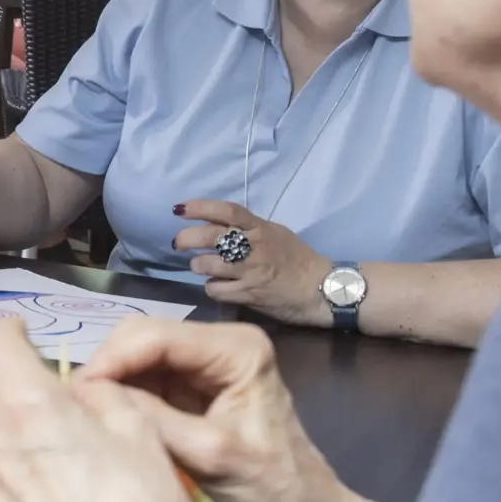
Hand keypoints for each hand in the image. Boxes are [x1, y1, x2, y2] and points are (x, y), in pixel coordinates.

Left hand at [0, 321, 194, 501]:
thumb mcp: (139, 430)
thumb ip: (99, 394)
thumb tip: (77, 391)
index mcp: (24, 406)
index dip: (12, 332)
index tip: (29, 335)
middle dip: (21, 387)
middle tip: (62, 405)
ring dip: (18, 434)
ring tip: (61, 459)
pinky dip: (16, 475)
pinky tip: (53, 498)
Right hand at [81, 319, 348, 501]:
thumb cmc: (270, 490)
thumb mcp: (209, 456)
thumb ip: (153, 420)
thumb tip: (91, 395)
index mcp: (236, 349)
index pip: (155, 336)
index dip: (110, 359)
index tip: (74, 394)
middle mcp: (221, 342)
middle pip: (143, 338)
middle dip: (107, 368)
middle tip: (73, 406)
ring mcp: (206, 362)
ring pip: (138, 356)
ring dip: (111, 382)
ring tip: (83, 413)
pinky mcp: (193, 384)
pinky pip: (145, 377)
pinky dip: (122, 394)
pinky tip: (104, 416)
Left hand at [175, 199, 332, 327]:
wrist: (320, 289)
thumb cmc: (297, 259)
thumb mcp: (275, 233)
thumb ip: (249, 228)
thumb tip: (217, 224)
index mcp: (260, 229)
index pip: (226, 211)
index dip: (200, 207)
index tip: (180, 208)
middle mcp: (253, 248)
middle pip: (209, 237)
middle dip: (186, 238)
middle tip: (179, 243)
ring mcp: (249, 272)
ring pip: (206, 265)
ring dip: (198, 265)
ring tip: (202, 266)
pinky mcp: (248, 295)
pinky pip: (215, 290)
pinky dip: (212, 288)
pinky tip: (218, 286)